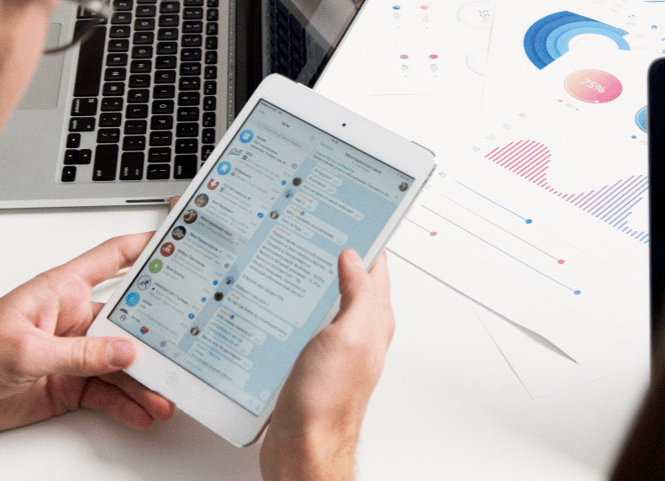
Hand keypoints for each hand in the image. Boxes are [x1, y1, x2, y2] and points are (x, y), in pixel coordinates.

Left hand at [0, 235, 174, 436]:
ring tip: (163, 394)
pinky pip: (107, 392)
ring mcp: (74, 353)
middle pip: (127, 320)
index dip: (144, 246)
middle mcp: (74, 318)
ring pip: (121, 363)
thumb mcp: (26, 349)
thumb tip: (122, 351)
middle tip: (180, 348)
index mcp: (63, 289)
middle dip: (155, 335)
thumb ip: (78, 353)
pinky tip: (142, 410)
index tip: (175, 242)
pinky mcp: (69, 384)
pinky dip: (127, 404)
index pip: (112, 259)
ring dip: (143, 380)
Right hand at [260, 249, 393, 480]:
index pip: (376, 268)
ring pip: (330, 298)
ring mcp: (335, 346)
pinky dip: (301, 302)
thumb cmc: (328, 403)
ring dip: (320, 276)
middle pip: (354, 280)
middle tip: (326, 226)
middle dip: (342, 251)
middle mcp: (358, 332)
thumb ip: (356, 294)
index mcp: (373, 321)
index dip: (368, 240)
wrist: (303, 450)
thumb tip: (353, 257)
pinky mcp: (312, 360)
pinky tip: (287, 296)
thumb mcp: (349, 336)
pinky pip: (310, 320)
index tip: (357, 215)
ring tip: (306, 251)